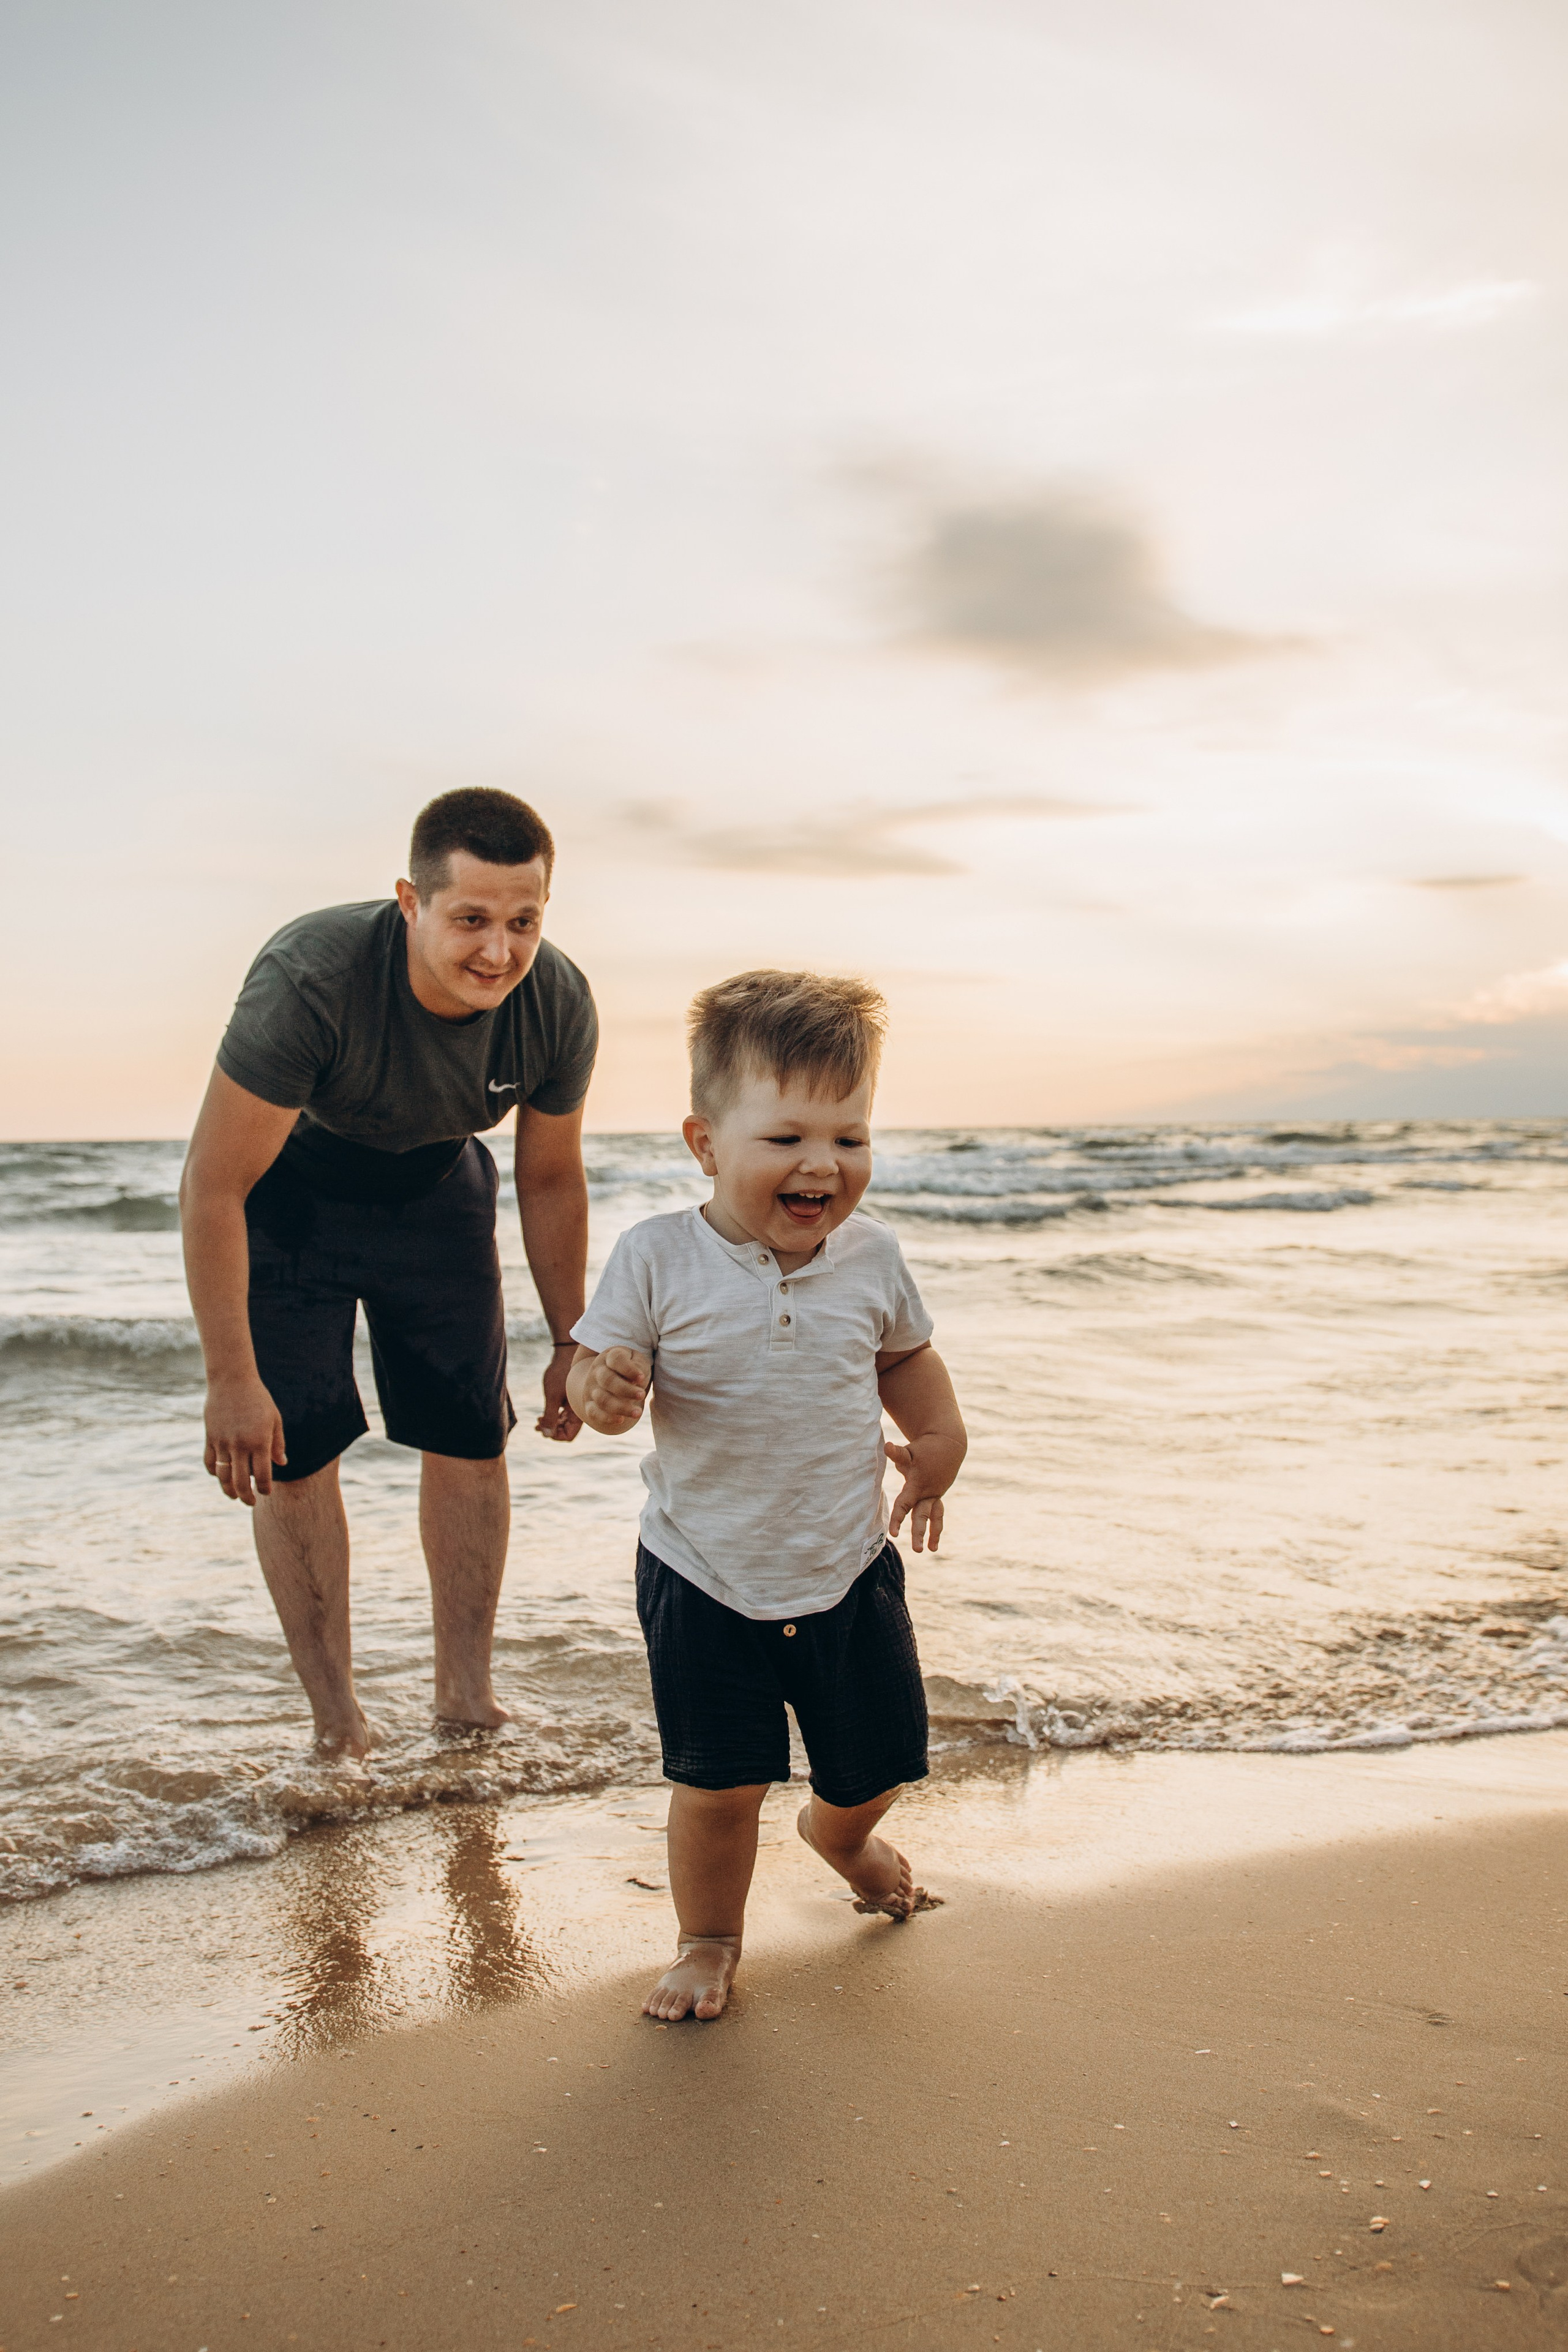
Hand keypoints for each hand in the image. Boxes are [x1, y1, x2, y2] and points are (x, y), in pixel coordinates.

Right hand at [205, 1375, 286, 1505]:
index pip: (263, 1475)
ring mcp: (222, 1442)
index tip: (266, 1493)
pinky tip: (220, 1476)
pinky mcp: (210, 1438)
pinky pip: (209, 1462)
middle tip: (251, 1502)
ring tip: (234, 1496)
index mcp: (259, 1441)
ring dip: (228, 1490)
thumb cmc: (258, 1399)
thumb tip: (282, 1464)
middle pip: (241, 1481)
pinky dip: (214, 1472)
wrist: (232, 1380)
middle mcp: (240, 1445)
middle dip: (246, 1496)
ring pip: (223, 1476)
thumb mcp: (274, 1419)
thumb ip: (277, 1443)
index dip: (264, 1489)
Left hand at [536, 1344, 583, 1442]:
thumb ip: (550, 1416)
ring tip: (537, 1420)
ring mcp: (573, 1406)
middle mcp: (578, 1411)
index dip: (555, 1436)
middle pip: (566, 1431)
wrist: (566, 1353)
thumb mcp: (552, 1396)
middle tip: (537, 1425)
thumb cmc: (561, 1372)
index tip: (543, 1428)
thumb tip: (546, 1434)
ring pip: (563, 1423)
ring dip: (550, 1424)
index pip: (569, 1436)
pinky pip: (561, 1415)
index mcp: (578, 1412)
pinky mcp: (568, 1400)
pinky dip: (552, 1416)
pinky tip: (541, 1414)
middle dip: (551, 1430)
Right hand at [578, 1346, 650, 1435]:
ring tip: (637, 1412)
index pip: (616, 1359)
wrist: (607, 1380)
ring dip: (621, 1407)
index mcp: (610, 1356)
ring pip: (602, 1399)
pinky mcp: (589, 1404)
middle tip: (642, 1395)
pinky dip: (607, 1418)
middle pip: (607, 1380)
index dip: (629, 1369)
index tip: (641, 1378)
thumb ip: (639, 1366)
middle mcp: (597, 1371)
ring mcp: (591, 1388)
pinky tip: (621, 1419)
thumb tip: (636, 1379)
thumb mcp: (637, 1361)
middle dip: (626, 1390)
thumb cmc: (629, 1370)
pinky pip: (593, 1413)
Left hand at [885, 1436, 957, 1552]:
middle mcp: (927, 1493)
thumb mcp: (909, 1451)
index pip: (904, 1505)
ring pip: (934, 1517)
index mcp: (917, 1485)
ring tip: (932, 1550)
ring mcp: (934, 1495)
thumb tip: (887, 1446)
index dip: (898, 1519)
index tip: (894, 1534)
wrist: (948, 1445)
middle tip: (917, 1550)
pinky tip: (933, 1541)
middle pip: (921, 1515)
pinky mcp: (937, 1496)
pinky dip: (936, 1526)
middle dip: (919, 1533)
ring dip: (934, 1534)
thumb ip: (897, 1453)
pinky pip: (938, 1514)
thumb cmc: (923, 1449)